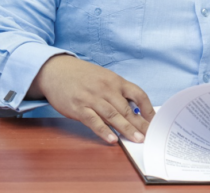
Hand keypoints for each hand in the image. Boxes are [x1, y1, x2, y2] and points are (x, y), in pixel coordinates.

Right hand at [30, 55, 153, 143]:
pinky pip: (94, 121)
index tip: (154, 121)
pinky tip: (112, 139)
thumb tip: (133, 109)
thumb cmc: (80, 75)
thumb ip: (116, 91)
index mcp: (114, 80)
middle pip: (127, 108)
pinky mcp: (78, 107)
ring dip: (127, 129)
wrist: (54, 70)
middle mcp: (105, 88)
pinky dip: (104, 131)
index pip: (138, 94)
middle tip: (150, 136)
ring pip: (113, 115)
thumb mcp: (102, 77)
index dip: (148, 109)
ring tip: (137, 139)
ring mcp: (91, 98)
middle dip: (140, 124)